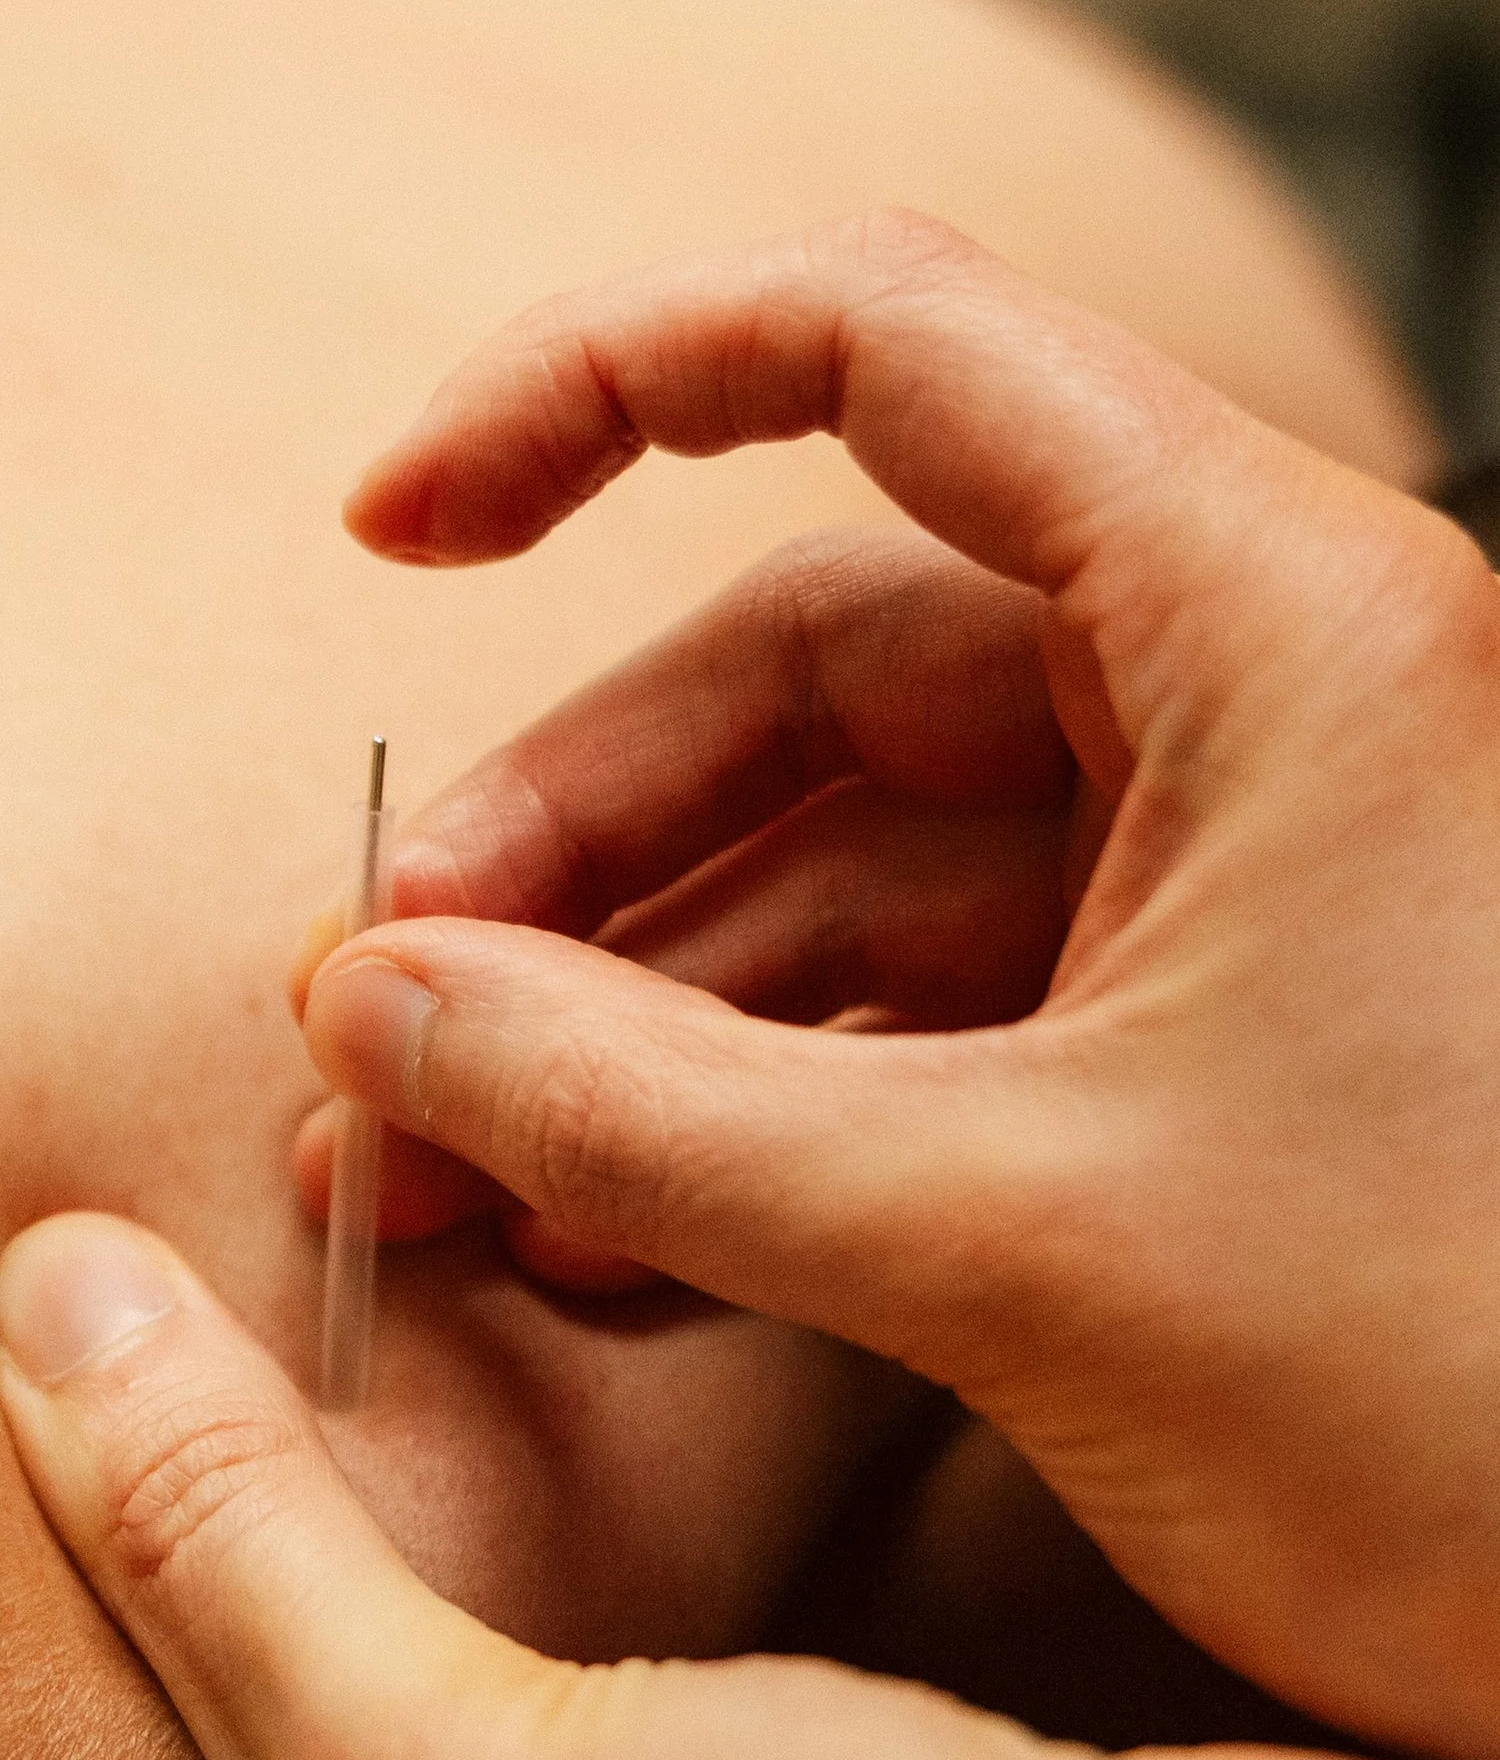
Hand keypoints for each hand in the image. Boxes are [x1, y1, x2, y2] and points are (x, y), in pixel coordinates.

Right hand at [296, 212, 1499, 1759]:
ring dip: (630, 1010)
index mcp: (1282, 621)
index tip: (390, 531)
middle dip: (574, 843)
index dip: (593, 392)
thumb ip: (653, 1116)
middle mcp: (1275, 698)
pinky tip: (588, 1237)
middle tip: (372, 1020)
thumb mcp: (1010, 1245)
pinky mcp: (1235, 1038)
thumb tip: (376, 1014)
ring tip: (422, 1173)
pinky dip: (758, 1106)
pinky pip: (940, 1007)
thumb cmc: (1478, 1418)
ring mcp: (1254, 874)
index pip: (880, 342)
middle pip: (826, 656)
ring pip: (862, 858)